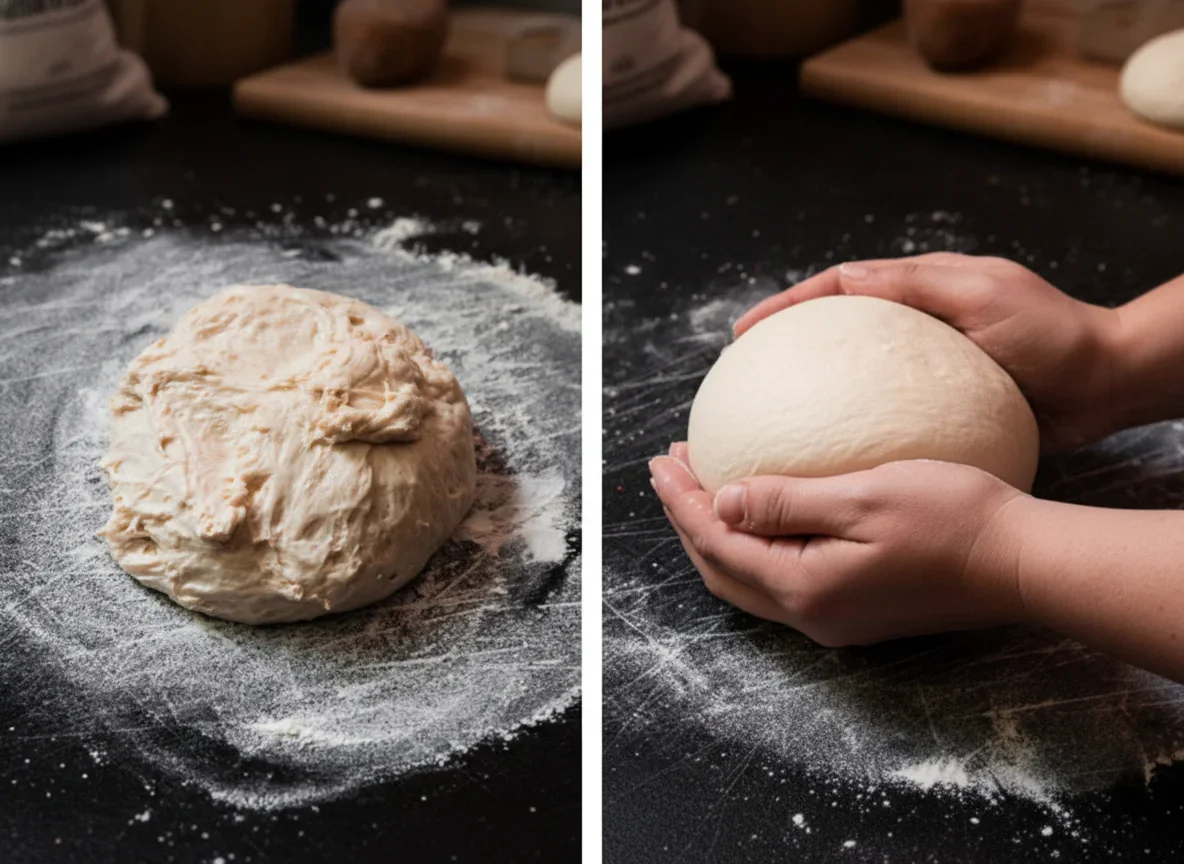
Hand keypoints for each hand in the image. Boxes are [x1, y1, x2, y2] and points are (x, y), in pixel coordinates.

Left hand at [649, 443, 1029, 646]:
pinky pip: (781, 579)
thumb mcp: (862, 496)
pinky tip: (764, 512)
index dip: (681, 501)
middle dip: (688, 520)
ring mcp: (835, 619)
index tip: (660, 461)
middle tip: (673, 470)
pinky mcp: (857, 610)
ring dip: (718, 534)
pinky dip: (755, 546)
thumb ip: (785, 501)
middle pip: (722, 569)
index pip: (717, 543)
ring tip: (705, 487)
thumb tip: (720, 502)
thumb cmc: (953, 518)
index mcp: (804, 587)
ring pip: (749, 579)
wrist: (1023, 562)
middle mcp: (812, 614)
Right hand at [733, 253, 1121, 450]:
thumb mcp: (983, 292)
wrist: (1106, 382)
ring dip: (809, 393)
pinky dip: (851, 432)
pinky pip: (883, 419)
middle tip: (744, 376)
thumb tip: (844, 280)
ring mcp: (923, 373)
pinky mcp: (939, 411)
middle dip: (784, 349)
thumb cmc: (1053, 333)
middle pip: (833, 333)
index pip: (837, 289)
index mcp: (919, 291)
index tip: (745, 333)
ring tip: (771, 421)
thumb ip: (916, 284)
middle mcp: (913, 330)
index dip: (785, 307)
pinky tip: (829, 457)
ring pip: (851, 379)